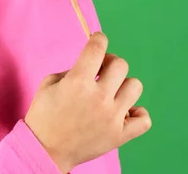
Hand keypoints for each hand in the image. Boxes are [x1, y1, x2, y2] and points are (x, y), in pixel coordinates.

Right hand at [24, 32, 151, 172]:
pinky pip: (144, 119)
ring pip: (135, 87)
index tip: (98, 40)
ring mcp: (112, 117)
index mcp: (78, 81)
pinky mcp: (120, 136)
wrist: (45, 150)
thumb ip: (73, 70)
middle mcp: (99, 97)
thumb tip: (93, 64)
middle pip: (120, 64)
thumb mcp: (50, 83)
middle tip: (101, 70)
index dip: (99, 38)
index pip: (98, 47)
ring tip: (111, 93)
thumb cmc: (43, 114)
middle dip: (110, 62)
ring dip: (123, 85)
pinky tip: (124, 111)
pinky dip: (137, 113)